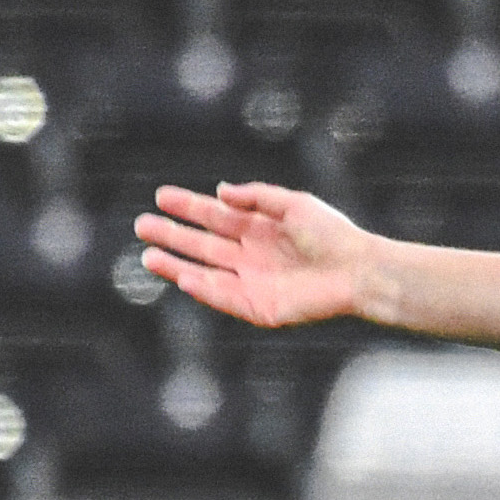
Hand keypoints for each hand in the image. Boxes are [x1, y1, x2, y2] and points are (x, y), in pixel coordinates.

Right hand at [138, 180, 376, 329]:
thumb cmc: (333, 234)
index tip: (161, 196)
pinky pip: (225, 297)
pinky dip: (204, 289)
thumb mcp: (294, 204)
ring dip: (177, 265)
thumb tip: (220, 191)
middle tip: (141, 225)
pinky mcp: (259, 307)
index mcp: (258, 229)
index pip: (214, 216)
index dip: (188, 206)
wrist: (358, 270)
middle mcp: (250, 255)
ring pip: (206, 272)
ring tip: (149, 255)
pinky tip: (183, 277)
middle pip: (202, 244)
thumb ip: (257, 196)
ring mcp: (252, 282)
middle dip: (172, 235)